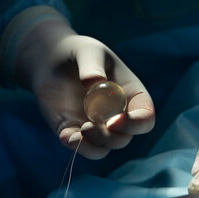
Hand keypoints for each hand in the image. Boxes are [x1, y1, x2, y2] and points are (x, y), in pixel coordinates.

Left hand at [14, 8, 154, 159]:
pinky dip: (76, 146)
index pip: (145, 117)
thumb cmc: (79, 52)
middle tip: (89, 126)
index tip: (115, 120)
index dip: (135, 124)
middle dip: (110, 137)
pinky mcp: (76, 130)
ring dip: (94, 145)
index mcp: (131, 95)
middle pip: (124, 137)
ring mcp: (97, 125)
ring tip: (77, 133)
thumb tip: (94, 83)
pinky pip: (82, 146)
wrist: (53, 60)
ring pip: (105, 147)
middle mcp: (117, 114)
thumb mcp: (88, 51)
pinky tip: (65, 136)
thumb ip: (92, 65)